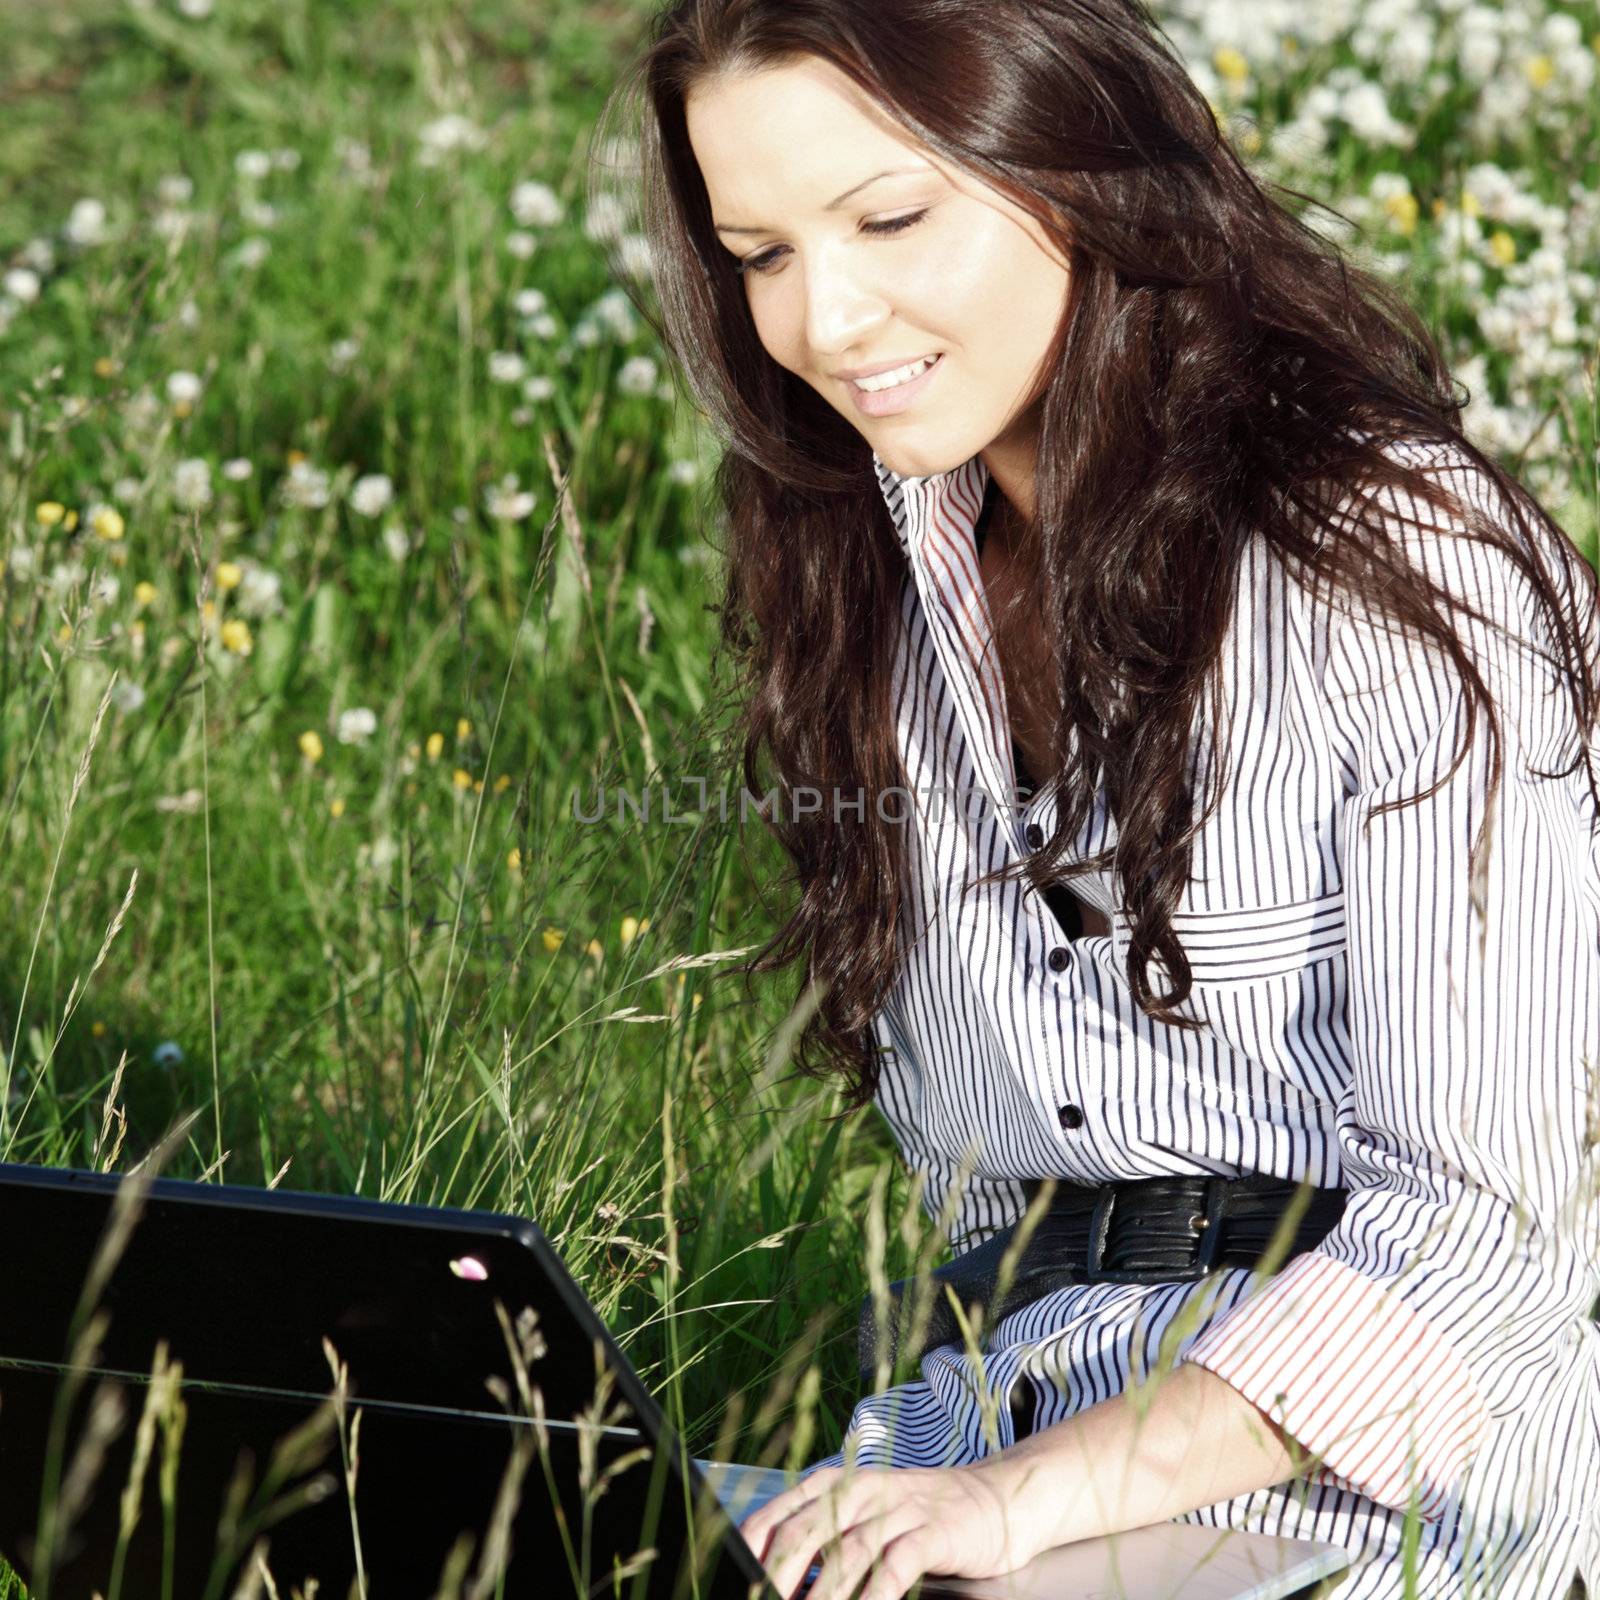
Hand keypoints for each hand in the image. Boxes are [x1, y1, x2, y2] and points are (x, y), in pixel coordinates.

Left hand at [736, 1459, 1044, 1599]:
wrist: (992, 1498)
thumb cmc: (918, 1516)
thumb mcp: (864, 1518)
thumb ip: (823, 1541)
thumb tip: (776, 1580)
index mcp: (836, 1485)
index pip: (779, 1514)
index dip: (751, 1549)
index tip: (733, 1578)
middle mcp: (861, 1491)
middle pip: (805, 1533)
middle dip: (776, 1576)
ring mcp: (897, 1508)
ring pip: (846, 1553)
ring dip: (820, 1595)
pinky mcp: (932, 1530)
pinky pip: (896, 1564)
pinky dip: (875, 1594)